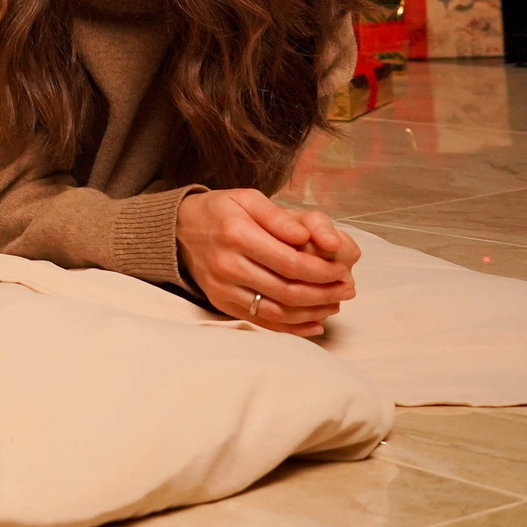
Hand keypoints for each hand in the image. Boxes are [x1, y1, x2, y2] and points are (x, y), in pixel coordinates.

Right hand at [176, 189, 360, 336]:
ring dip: (312, 312)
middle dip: (324, 293)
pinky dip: (291, 328)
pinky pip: (261, 322)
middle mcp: (227, 265)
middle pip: (286, 290)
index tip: (343, 270)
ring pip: (276, 311)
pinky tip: (314, 324)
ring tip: (335, 304)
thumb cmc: (222, 211)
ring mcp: (222, 288)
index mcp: (236, 234)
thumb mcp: (249, 199)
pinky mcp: (221, 303)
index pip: (290, 262)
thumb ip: (280, 217)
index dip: (322, 270)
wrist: (179, 230)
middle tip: (348, 289)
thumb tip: (309, 238)